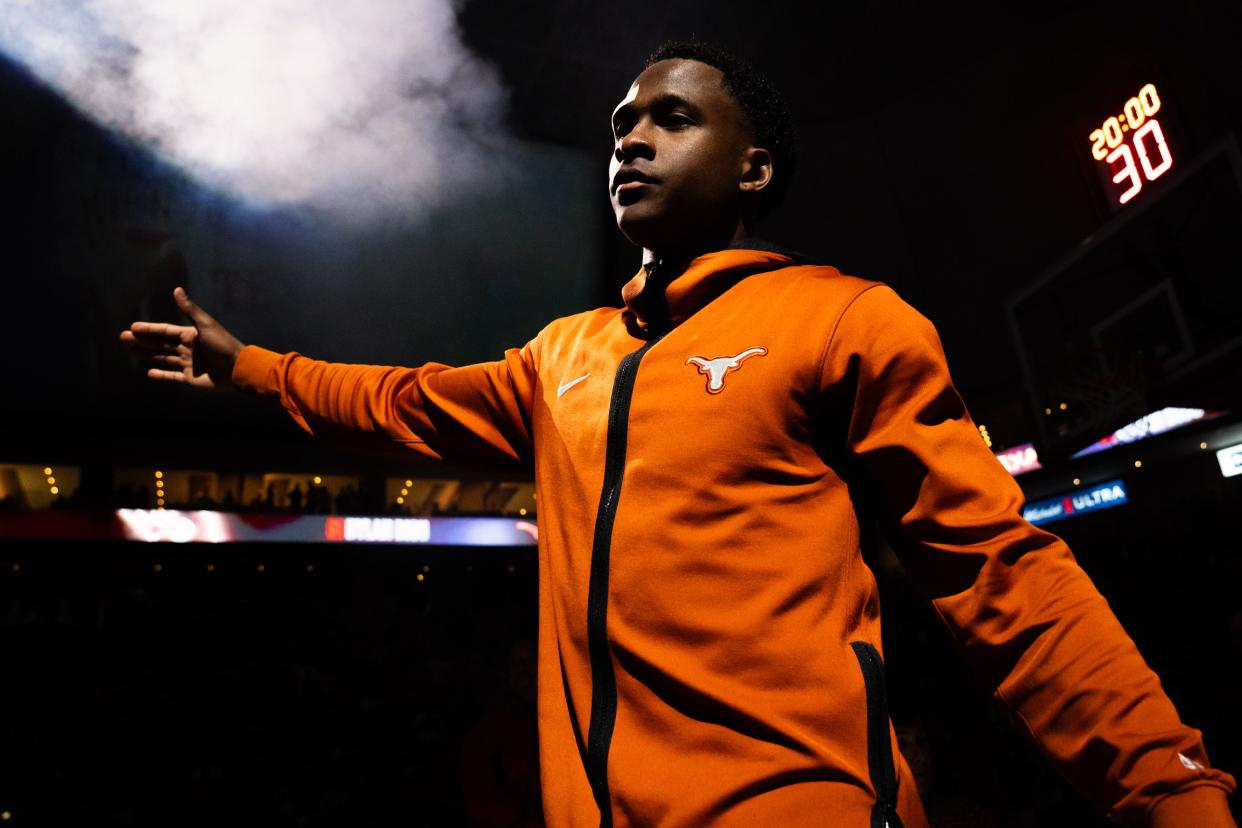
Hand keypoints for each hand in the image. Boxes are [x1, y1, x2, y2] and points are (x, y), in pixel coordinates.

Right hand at [119, 287, 244, 390]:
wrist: (238, 368)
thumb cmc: (223, 345)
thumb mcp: (206, 325)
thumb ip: (190, 309)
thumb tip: (177, 289)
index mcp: (190, 335)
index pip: (164, 331)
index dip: (149, 329)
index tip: (132, 327)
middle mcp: (187, 348)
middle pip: (160, 344)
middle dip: (142, 340)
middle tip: (123, 338)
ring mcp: (188, 364)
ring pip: (163, 358)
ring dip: (147, 354)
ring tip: (131, 351)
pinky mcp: (191, 378)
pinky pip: (172, 376)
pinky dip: (161, 375)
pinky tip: (149, 372)